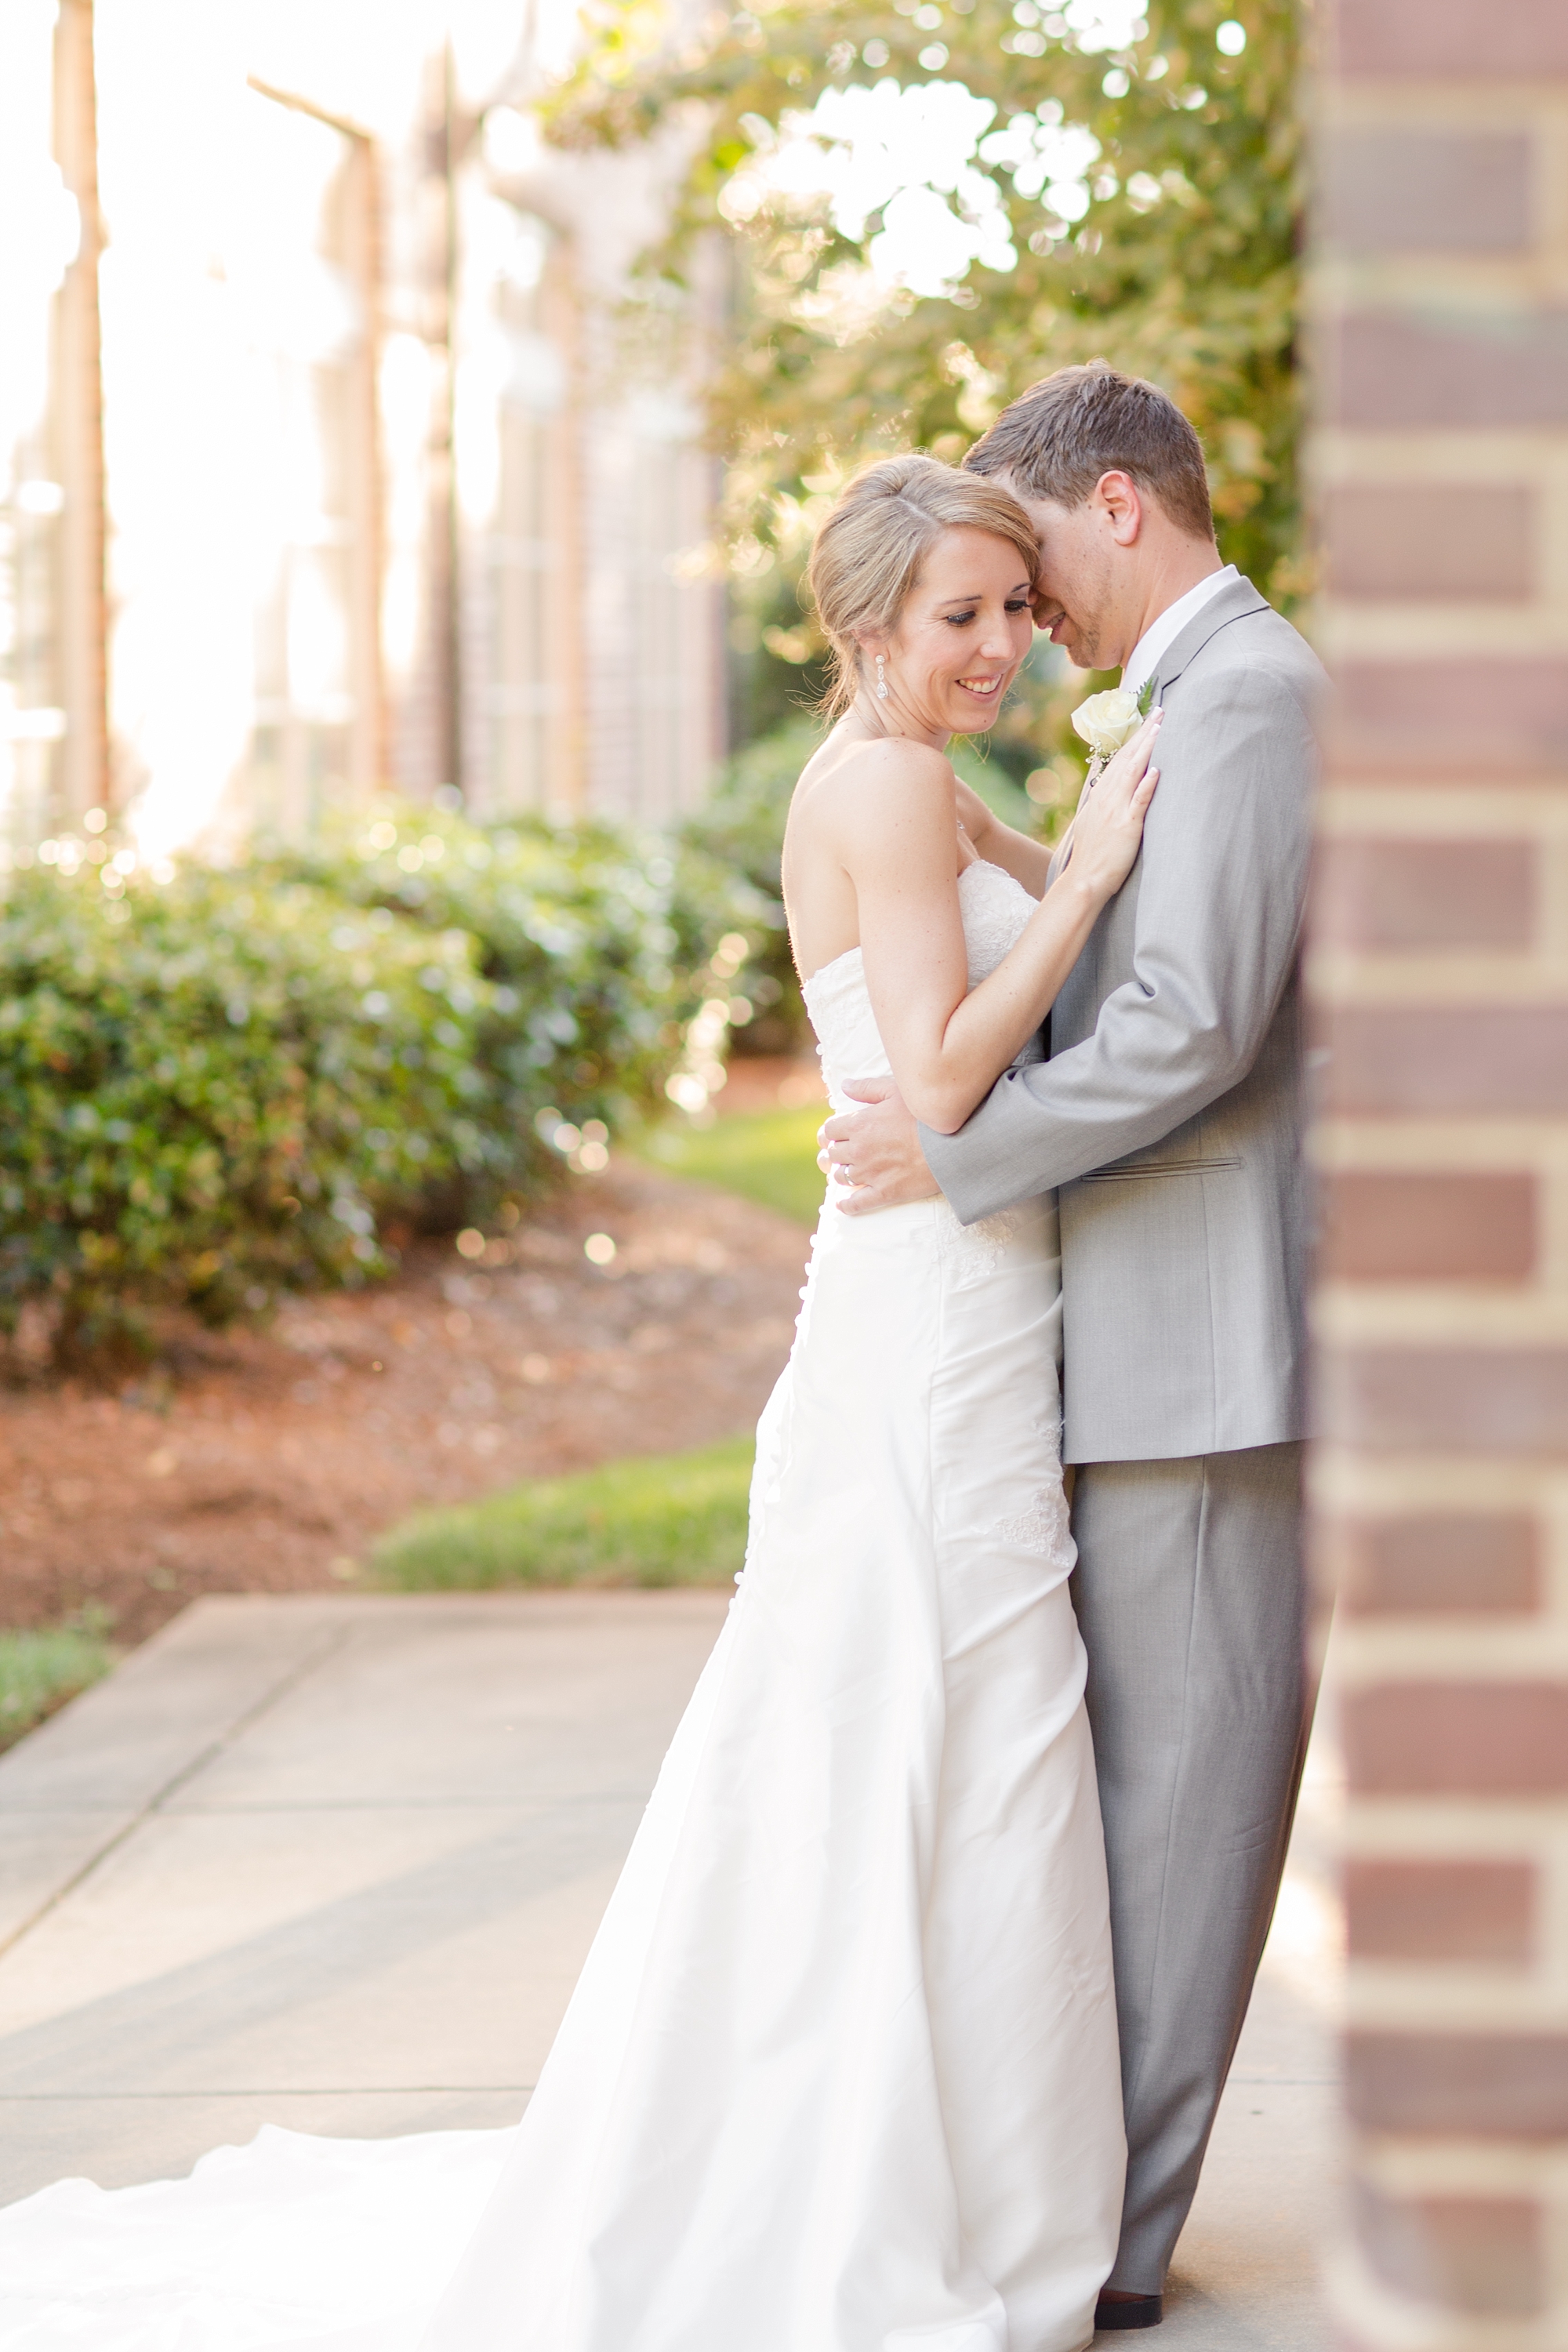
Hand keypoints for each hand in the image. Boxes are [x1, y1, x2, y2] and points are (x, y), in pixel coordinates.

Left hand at [817, 1079, 941, 1215]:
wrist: (953, 1145)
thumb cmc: (926, 1115)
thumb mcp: (896, 1091)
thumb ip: (868, 1088)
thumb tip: (845, 1085)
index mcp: (859, 1124)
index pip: (829, 1130)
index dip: (832, 1132)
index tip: (838, 1134)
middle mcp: (859, 1150)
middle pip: (832, 1154)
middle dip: (836, 1152)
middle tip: (842, 1153)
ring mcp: (869, 1174)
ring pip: (840, 1177)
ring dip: (842, 1174)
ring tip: (847, 1172)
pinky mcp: (883, 1193)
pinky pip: (855, 1203)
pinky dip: (846, 1204)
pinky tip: (843, 1203)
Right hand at [1063, 711, 1160, 904]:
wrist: (1084, 881)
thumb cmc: (1092, 856)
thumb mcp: (1092, 823)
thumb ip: (1103, 803)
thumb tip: (1111, 789)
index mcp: (1100, 796)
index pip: (1119, 760)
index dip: (1134, 739)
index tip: (1147, 721)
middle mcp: (1107, 798)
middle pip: (1127, 759)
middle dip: (1144, 734)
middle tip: (1159, 712)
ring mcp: (1116, 811)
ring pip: (1133, 772)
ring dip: (1147, 749)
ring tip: (1160, 728)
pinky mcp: (1127, 826)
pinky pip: (1138, 802)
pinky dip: (1147, 785)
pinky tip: (1157, 770)